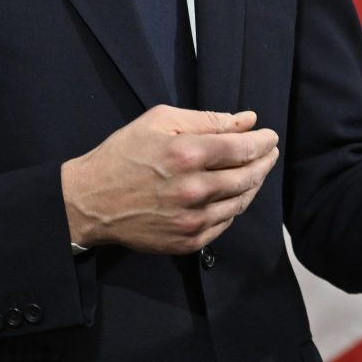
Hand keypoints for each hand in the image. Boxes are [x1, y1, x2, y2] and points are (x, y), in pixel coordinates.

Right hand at [61, 105, 279, 253]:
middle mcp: (194, 190)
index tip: (270, 135)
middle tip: (269, 152)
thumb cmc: (124, 153)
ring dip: (254, 184)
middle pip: (247, 176)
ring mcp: (192, 220)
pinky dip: (235, 207)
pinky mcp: (188, 242)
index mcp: (187, 154)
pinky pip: (225, 224)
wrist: (91, 201)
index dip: (262, 141)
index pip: (242, 149)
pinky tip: (235, 194)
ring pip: (240, 202)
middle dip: (264, 161)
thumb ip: (206, 120)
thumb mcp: (159, 121)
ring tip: (256, 170)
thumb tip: (247, 121)